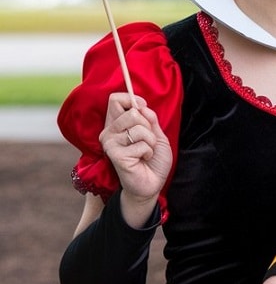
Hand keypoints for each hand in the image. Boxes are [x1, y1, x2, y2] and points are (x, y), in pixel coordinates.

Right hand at [99, 93, 172, 228]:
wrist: (152, 184)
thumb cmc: (153, 160)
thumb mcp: (156, 135)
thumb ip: (150, 119)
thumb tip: (142, 106)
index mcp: (117, 124)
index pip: (115, 99)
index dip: (133, 100)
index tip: (144, 109)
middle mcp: (109, 132)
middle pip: (132, 112)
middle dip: (149, 126)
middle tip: (148, 140)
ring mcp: (110, 143)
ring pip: (139, 128)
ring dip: (150, 141)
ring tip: (146, 152)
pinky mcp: (115, 155)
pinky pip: (141, 144)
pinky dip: (148, 152)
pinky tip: (142, 160)